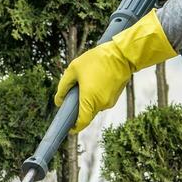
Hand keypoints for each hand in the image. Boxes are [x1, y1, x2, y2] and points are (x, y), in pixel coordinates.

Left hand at [53, 11, 178, 133]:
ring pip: (95, 106)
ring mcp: (110, 101)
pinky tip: (95, 81)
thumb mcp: (74, 69)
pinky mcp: (115, 96)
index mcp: (89, 100)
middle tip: (72, 96)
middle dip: (79, 108)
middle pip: (87, 114)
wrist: (122, 54)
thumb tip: (59, 101)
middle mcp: (101, 104)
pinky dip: (96, 96)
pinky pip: (102, 100)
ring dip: (88, 100)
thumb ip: (63, 87)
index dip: (74, 127)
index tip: (69, 127)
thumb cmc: (97, 59)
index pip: (82, 122)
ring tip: (85, 84)